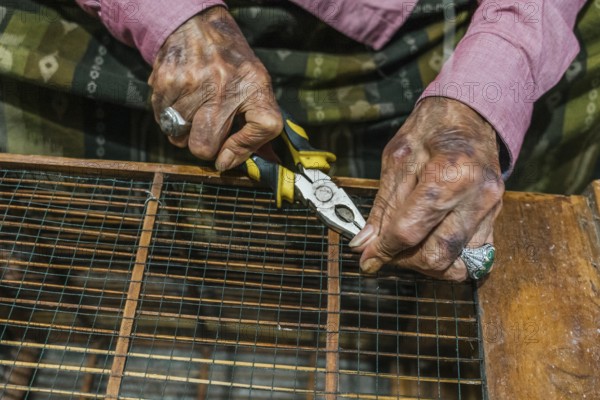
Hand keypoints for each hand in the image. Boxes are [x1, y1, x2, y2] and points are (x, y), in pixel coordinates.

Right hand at [148, 6, 281, 170]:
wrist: (197, 26)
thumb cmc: (231, 64)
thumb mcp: (255, 85)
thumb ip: (257, 124)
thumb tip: (240, 163)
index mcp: (254, 86)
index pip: (263, 127)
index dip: (243, 149)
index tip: (227, 155)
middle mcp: (223, 85)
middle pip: (204, 146)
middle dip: (204, 147)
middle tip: (206, 132)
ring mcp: (192, 83)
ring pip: (178, 137)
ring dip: (184, 131)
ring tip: (193, 110)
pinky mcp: (165, 81)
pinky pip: (162, 121)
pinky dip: (169, 118)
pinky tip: (180, 101)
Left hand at [349, 97, 503, 280]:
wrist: (471, 113)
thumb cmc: (431, 129)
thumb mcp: (396, 160)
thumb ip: (383, 207)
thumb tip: (365, 245)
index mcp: (448, 175)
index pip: (409, 231)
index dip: (383, 251)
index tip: (367, 259)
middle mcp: (476, 197)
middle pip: (437, 256)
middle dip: (405, 262)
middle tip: (386, 253)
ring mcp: (491, 209)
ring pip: (458, 263)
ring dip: (427, 264)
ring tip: (409, 247)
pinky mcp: (497, 216)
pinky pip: (475, 255)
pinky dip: (450, 258)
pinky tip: (432, 242)